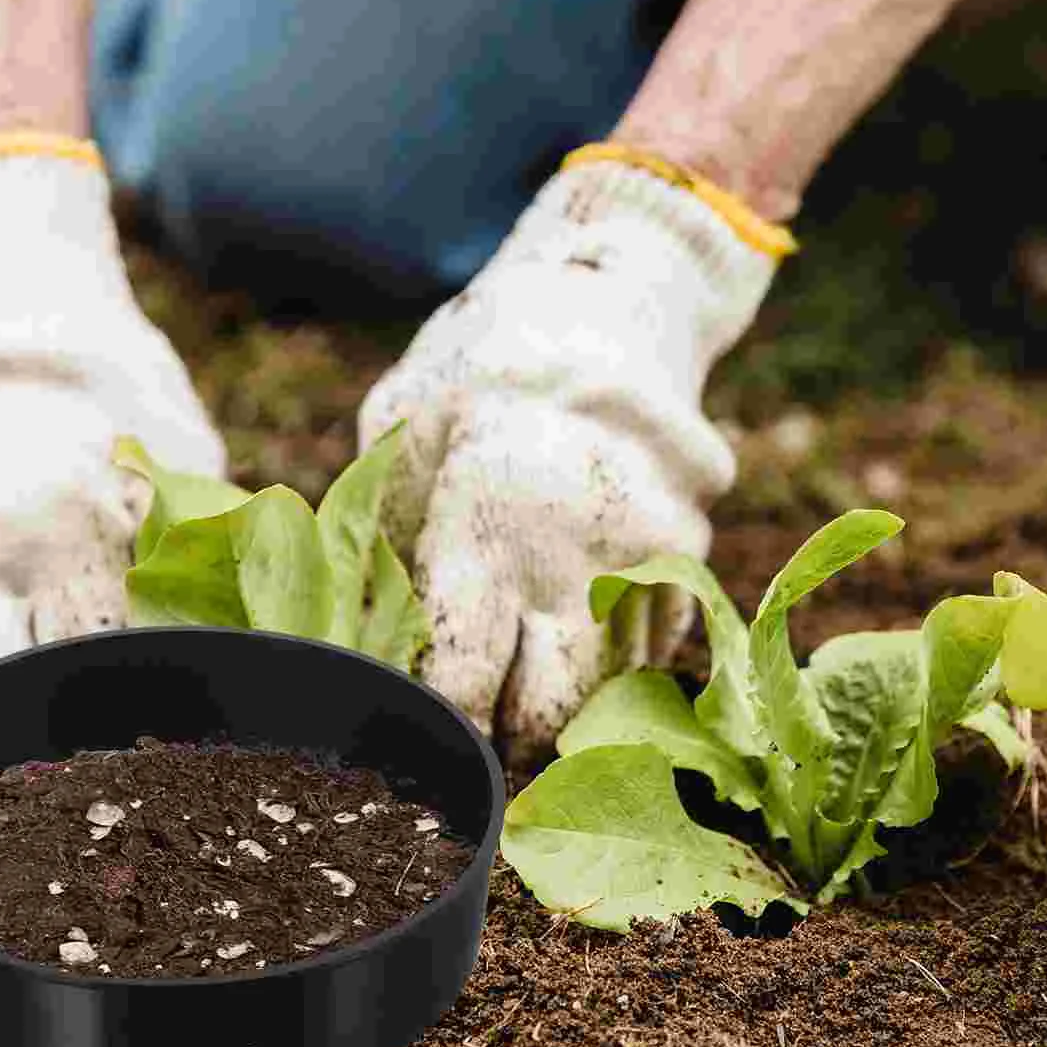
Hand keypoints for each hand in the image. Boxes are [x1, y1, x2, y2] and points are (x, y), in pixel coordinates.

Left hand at [358, 158, 776, 768]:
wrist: (599, 310)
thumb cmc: (472, 374)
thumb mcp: (399, 432)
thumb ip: (381, 535)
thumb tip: (356, 641)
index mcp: (486, 519)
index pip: (463, 677)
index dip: (437, 721)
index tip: (415, 732)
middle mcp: (573, 551)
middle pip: (546, 712)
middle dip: (505, 736)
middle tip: (473, 724)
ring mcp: (645, 556)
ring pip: (608, 692)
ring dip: (564, 701)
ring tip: (521, 670)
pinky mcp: (689, 557)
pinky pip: (652, 651)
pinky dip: (612, 657)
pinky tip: (573, 618)